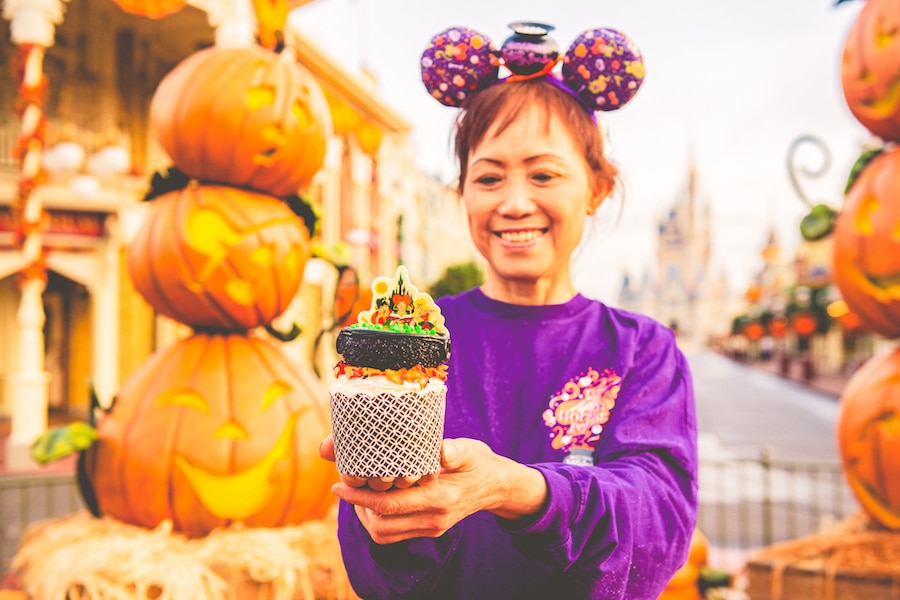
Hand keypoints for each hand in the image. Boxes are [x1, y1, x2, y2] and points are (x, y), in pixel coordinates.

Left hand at [327, 438, 547, 544]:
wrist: (498, 487)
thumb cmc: (479, 462)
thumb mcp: (470, 450)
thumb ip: (454, 450)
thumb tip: (441, 449)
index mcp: (440, 498)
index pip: (389, 504)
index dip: (360, 496)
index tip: (339, 483)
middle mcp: (433, 519)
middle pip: (381, 524)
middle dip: (357, 505)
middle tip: (344, 483)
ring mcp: (431, 528)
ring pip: (384, 534)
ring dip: (365, 515)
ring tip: (356, 492)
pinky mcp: (429, 530)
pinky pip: (393, 534)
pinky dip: (377, 520)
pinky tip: (373, 500)